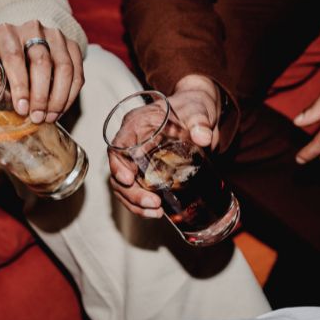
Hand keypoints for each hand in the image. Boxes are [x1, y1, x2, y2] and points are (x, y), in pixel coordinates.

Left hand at [0, 21, 83, 122]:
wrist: (24, 47)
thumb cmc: (5, 63)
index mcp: (7, 34)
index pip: (14, 57)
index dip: (20, 85)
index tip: (22, 109)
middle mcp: (32, 29)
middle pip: (41, 62)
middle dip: (40, 95)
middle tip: (37, 117)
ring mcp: (55, 36)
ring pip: (64, 67)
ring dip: (58, 97)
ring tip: (49, 117)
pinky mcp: (72, 45)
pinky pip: (77, 72)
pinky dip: (70, 95)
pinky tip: (60, 109)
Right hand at [108, 74, 220, 218]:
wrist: (202, 116)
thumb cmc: (193, 107)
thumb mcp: (198, 110)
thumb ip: (200, 121)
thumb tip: (203, 137)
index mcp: (136, 124)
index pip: (117, 146)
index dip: (117, 164)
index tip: (129, 179)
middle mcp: (131, 143)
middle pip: (119, 171)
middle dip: (132, 192)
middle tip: (154, 203)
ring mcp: (137, 160)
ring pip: (124, 186)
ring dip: (136, 203)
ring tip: (157, 212)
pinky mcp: (147, 173)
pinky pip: (137, 191)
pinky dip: (143, 206)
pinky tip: (159, 212)